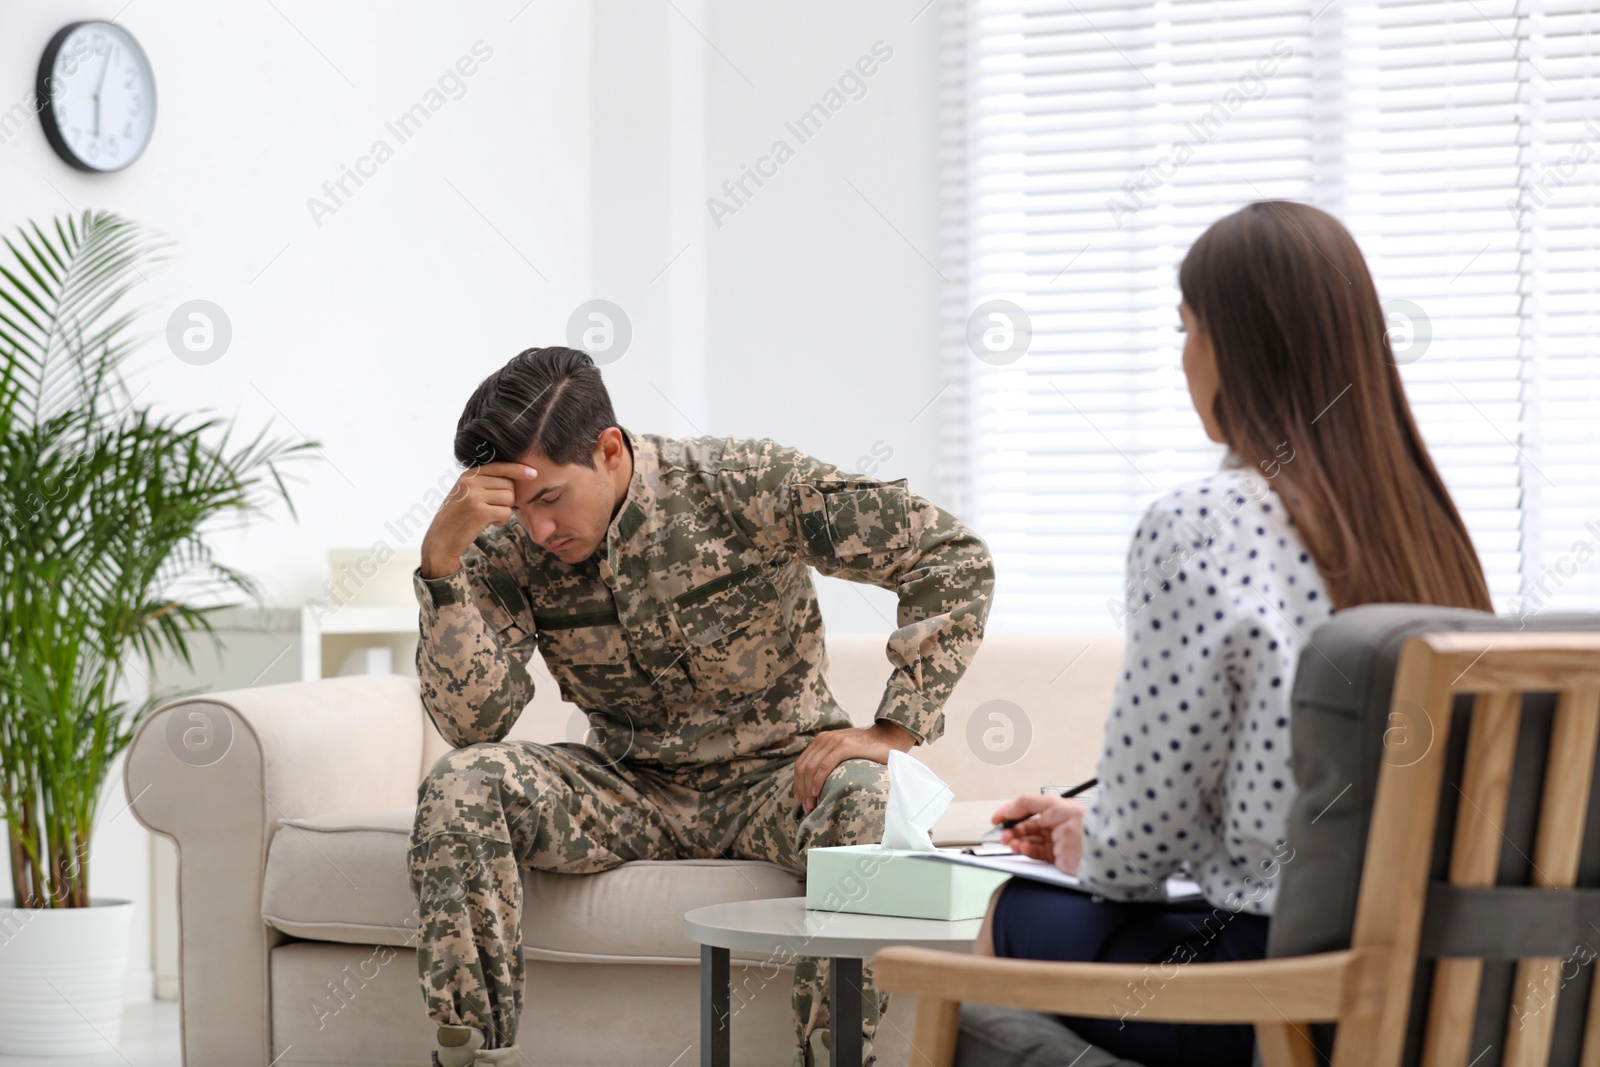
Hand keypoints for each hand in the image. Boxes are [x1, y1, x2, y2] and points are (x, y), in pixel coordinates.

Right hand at [420, 461, 537, 578]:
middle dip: (508, 499)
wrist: (441, 539)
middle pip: (509, 485)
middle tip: (496, 509)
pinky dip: (503, 521)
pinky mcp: (479, 512)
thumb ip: (485, 483)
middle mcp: (471, 482)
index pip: (500, 466)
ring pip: (509, 498)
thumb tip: (514, 479)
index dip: (518, 469)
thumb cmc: (458, 517)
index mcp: (469, 474)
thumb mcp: (467, 493)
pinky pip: (506, 512)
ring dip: (505, 511)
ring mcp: (474, 496)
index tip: (533, 473)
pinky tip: (492, 523)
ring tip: (491, 517)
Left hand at [793, 721, 914, 814]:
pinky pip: (825, 765)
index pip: (801, 764)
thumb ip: (831, 762)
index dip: (797, 784)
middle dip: (801, 789)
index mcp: (821, 741)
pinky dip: (818, 780)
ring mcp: (834, 741)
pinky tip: (816, 792)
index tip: (799, 801)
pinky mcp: (845, 746)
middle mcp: (824, 739)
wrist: (889, 738)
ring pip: (811, 767)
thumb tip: (817, 786)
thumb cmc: (868, 751)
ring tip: (811, 805)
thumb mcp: (844, 754)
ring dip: (807, 789)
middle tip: (805, 808)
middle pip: (803, 767)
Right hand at [991, 794, 1084, 874]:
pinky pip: (1035, 853)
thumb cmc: (1082, 822)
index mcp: (1054, 810)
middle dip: (1011, 830)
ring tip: (1011, 842)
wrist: (1099, 847)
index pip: (1026, 810)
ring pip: (1027, 840)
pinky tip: (1022, 848)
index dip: (1010, 814)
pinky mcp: (1056, 857)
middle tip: (1003, 835)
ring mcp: (1054, 841)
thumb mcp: (1052, 804)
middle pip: (1025, 827)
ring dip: (1016, 841)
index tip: (996, 819)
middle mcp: (1054, 825)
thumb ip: (1027, 803)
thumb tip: (1008, 810)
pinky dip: (1025, 850)